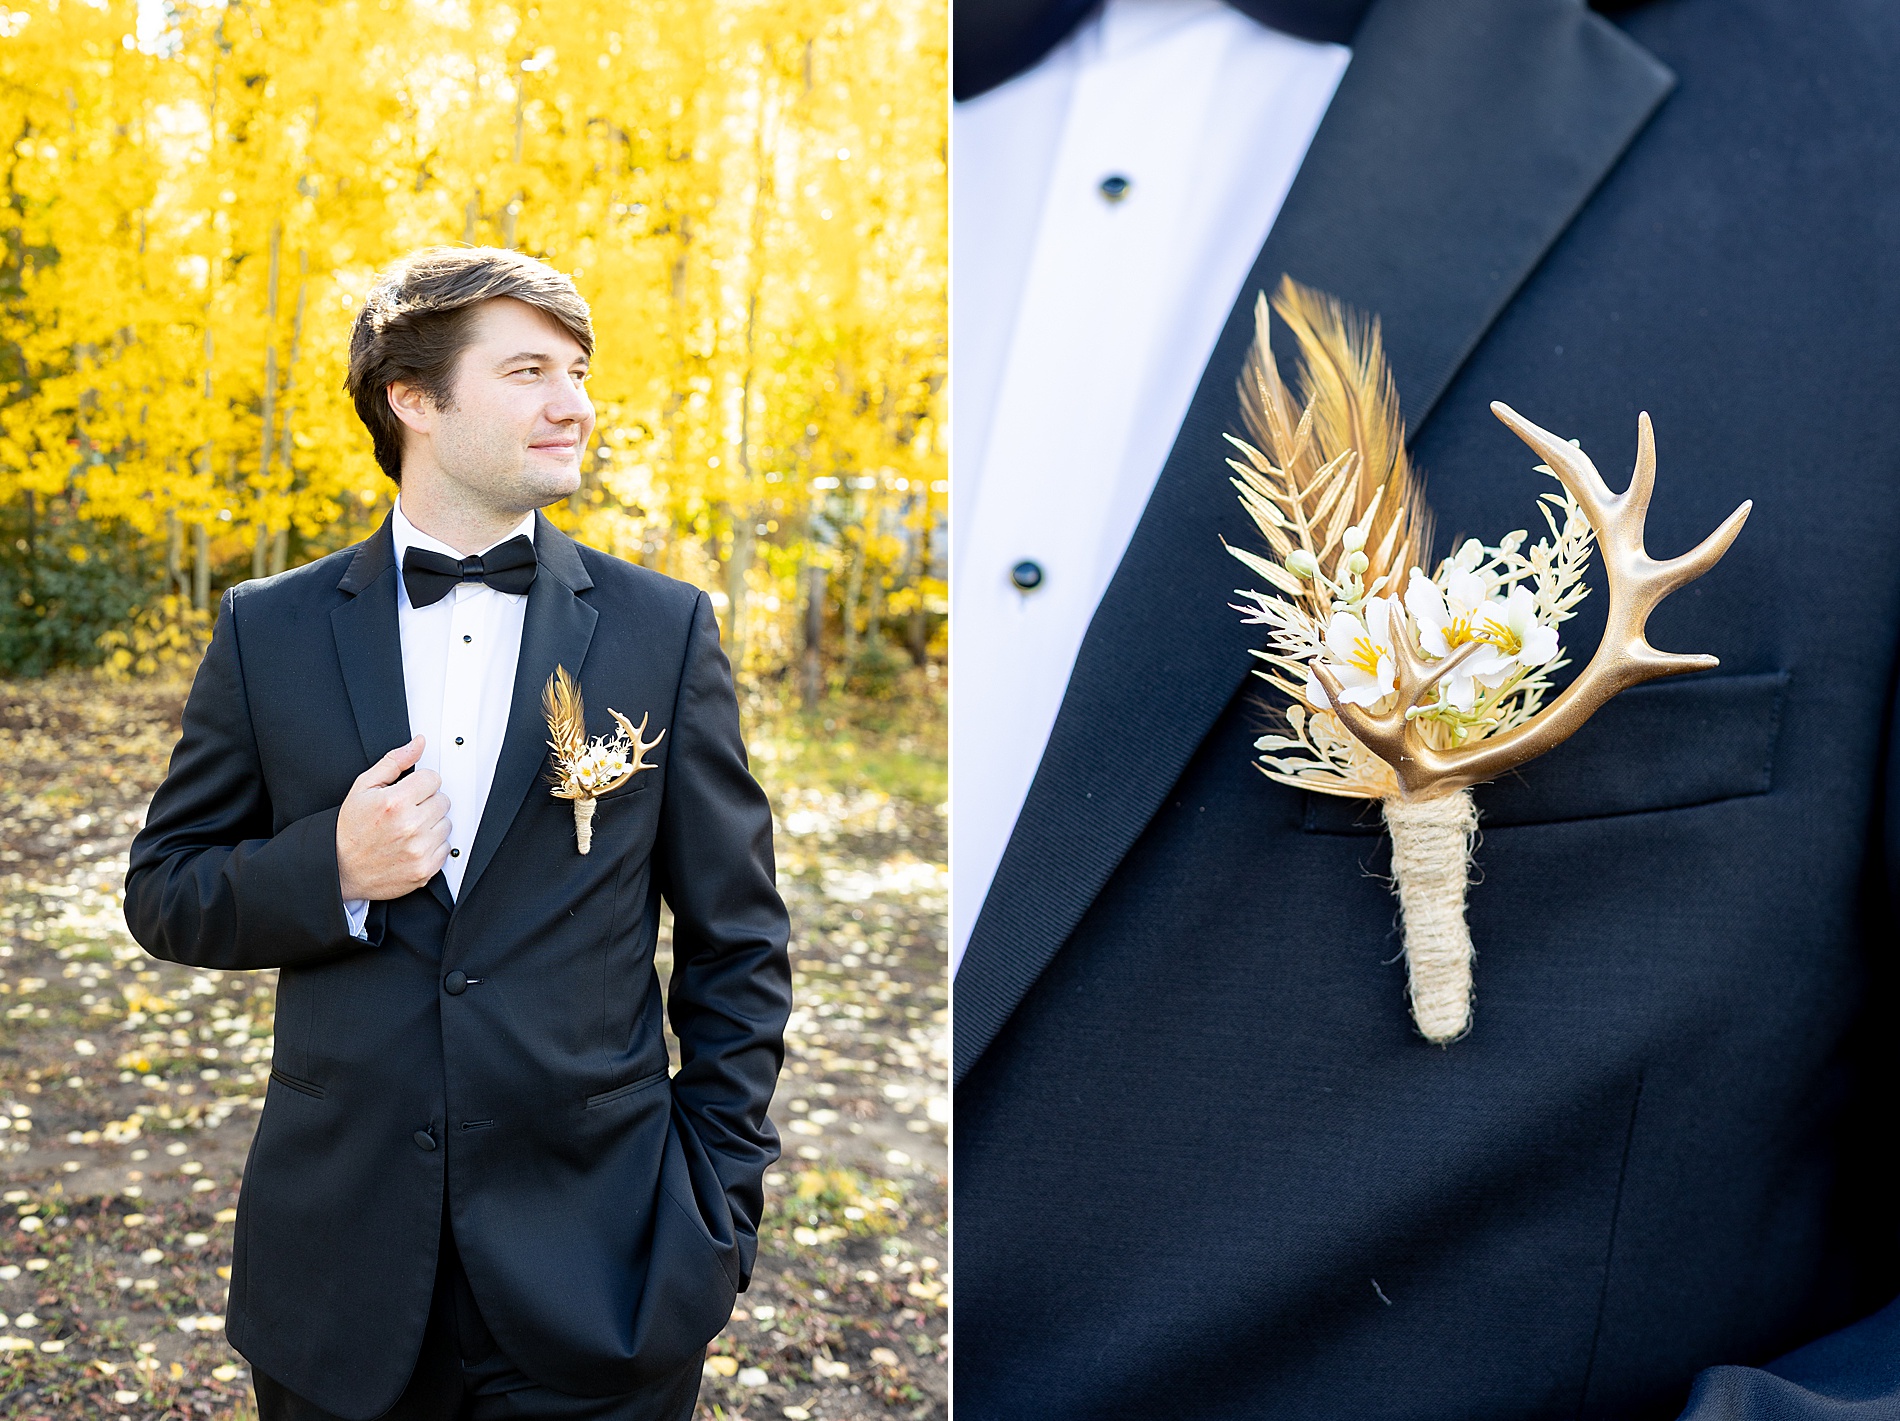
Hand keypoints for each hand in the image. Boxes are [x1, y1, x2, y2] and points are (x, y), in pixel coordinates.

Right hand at [336, 735, 450, 900]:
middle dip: (426, 803)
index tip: (408, 792)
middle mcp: (410, 826)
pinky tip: (411, 845)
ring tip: (407, 830)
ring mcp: (419, 850)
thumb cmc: (350, 829)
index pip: (433, 778)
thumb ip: (394, 762)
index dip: (420, 783)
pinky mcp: (425, 869)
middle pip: (443, 800)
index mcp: (395, 803)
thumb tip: (419, 744)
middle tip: (405, 812)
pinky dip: (432, 846)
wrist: (340, 869)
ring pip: (446, 824)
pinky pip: (446, 848)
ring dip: (431, 825)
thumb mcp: (363, 788)